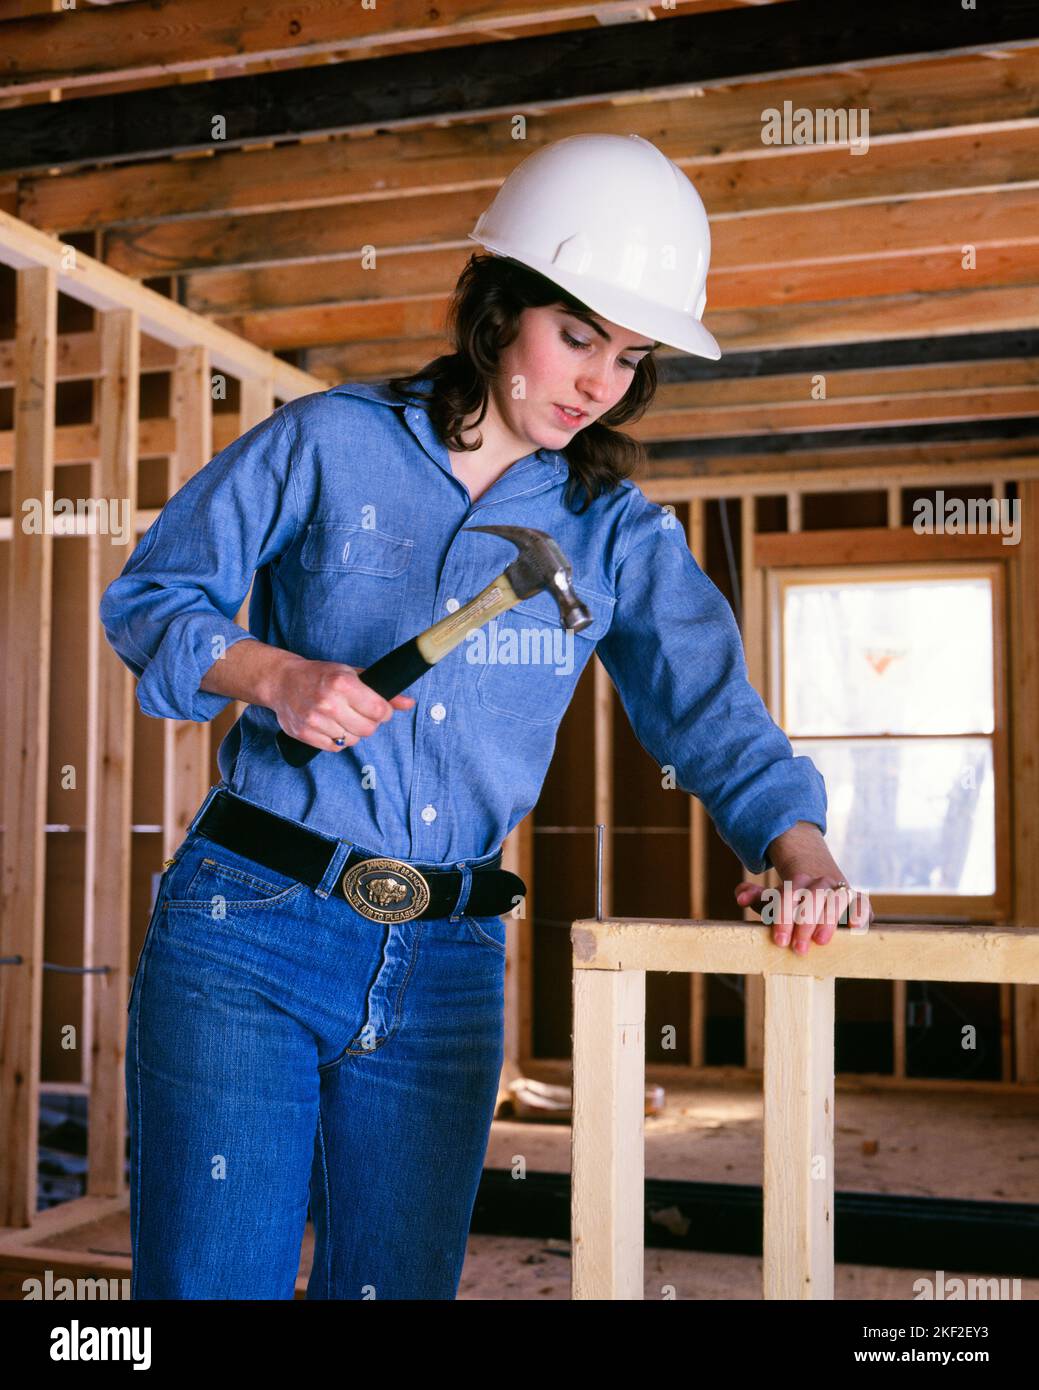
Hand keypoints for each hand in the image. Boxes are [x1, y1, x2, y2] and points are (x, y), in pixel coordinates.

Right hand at [271, 656, 415, 751]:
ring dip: (352, 732)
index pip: (379, 710)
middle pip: (368, 729)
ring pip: (352, 740)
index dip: (384, 712)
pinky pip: (335, 747)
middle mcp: (329, 702)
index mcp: (342, 683)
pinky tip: (332, 725)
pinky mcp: (305, 733)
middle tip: (361, 714)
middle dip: (370, 723)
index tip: (380, 710)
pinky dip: (338, 739)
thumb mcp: (352, 675)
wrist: (282, 681)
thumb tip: (409, 703)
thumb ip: (382, 690)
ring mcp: (315, 719)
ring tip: (343, 718)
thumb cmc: (320, 676)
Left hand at [735, 874, 870, 954]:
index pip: (789, 894)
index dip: (784, 917)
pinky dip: (860, 913)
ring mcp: (840, 890)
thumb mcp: (773, 899)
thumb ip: (756, 897)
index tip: (780, 941)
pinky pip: (862, 903)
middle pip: (814, 896)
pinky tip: (853, 928)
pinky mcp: (857, 901)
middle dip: (805, 923)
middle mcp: (820, 882)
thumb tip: (739, 897)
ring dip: (830, 918)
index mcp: (798, 881)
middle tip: (799, 949)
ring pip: (838, 897)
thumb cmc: (793, 902)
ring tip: (821, 941)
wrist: (820, 882)